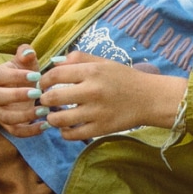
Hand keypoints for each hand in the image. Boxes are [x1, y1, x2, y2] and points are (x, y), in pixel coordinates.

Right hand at [0, 46, 42, 133]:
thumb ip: (26, 55)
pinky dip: (30, 131)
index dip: (16, 76)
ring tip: (45, 110)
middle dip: (17, 96)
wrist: (14, 94)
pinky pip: (16, 131)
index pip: (0, 76)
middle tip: (38, 93)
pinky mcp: (9, 126)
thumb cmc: (22, 75)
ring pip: (7, 117)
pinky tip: (46, 125)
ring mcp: (0, 113)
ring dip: (25, 115)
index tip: (36, 76)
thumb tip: (28, 51)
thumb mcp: (24, 63)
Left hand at [40, 52, 186, 139]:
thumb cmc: (124, 78)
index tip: (43, 85)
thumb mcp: (103, 62)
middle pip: (52, 98)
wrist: (149, 98)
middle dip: (44, 100)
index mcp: (92, 72)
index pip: (54, 75)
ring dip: (52, 118)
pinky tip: (67, 127)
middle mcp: (92, 91)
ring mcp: (96, 112)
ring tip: (55, 115)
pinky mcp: (101, 129)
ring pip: (59, 119)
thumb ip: (79, 58)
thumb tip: (54, 63)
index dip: (43, 81)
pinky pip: (72, 134)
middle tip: (47, 101)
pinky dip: (64, 132)